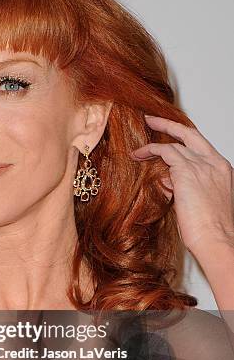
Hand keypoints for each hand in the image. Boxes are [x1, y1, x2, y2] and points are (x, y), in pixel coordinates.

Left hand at [130, 115, 233, 254]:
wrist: (217, 239)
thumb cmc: (210, 230)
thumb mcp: (200, 203)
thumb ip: (186, 187)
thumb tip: (168, 180)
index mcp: (222, 170)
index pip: (201, 147)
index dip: (184, 141)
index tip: (170, 139)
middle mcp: (215, 163)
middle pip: (191, 134)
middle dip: (170, 125)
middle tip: (152, 120)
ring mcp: (203, 165)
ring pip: (175, 143)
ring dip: (153, 144)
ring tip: (137, 149)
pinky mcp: (187, 171)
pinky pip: (165, 151)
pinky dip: (150, 150)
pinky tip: (138, 155)